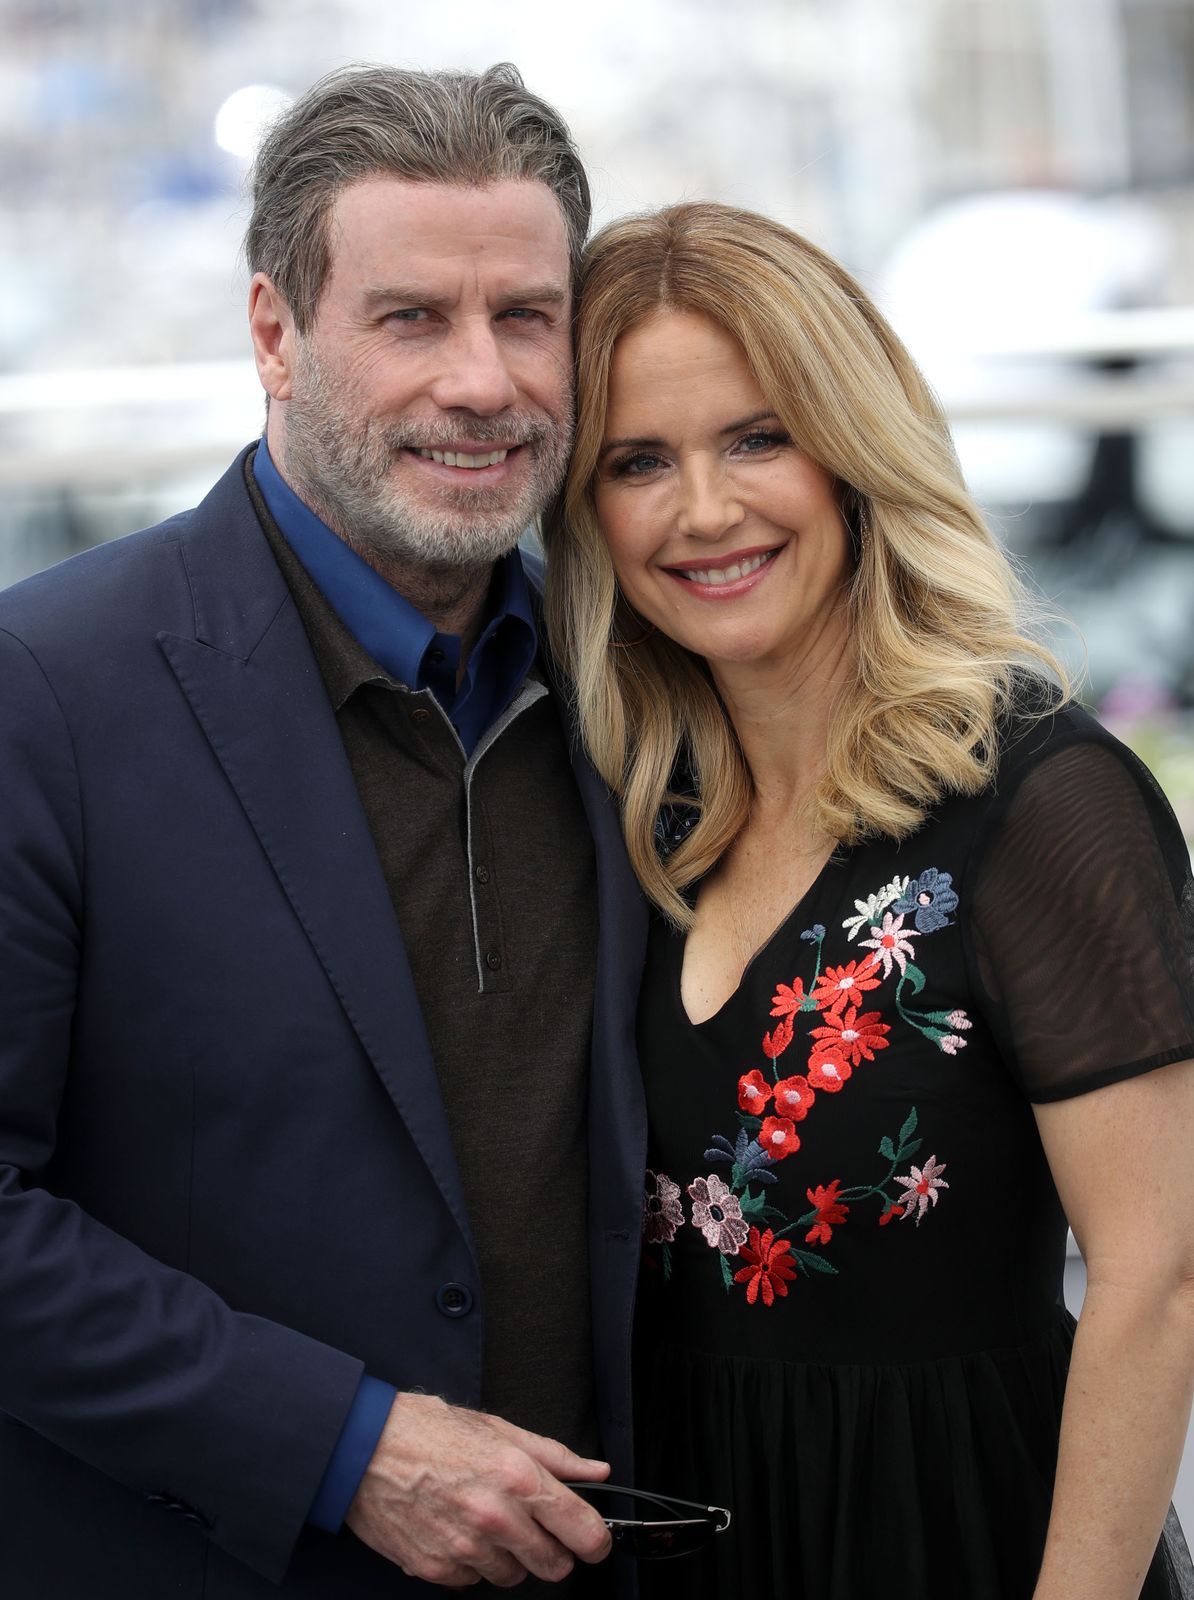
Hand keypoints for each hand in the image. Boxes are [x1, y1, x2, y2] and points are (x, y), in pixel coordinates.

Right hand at [345, 1392, 612, 1587]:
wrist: (362, 1450)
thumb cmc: (426, 1431)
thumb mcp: (496, 1429)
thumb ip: (553, 1455)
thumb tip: (594, 1472)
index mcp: (515, 1475)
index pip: (581, 1529)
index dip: (596, 1540)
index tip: (594, 1540)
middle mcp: (495, 1516)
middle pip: (554, 1566)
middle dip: (553, 1550)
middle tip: (535, 1526)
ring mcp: (465, 1548)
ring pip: (514, 1576)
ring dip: (509, 1556)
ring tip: (485, 1520)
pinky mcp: (438, 1569)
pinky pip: (475, 1580)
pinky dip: (473, 1562)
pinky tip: (456, 1529)